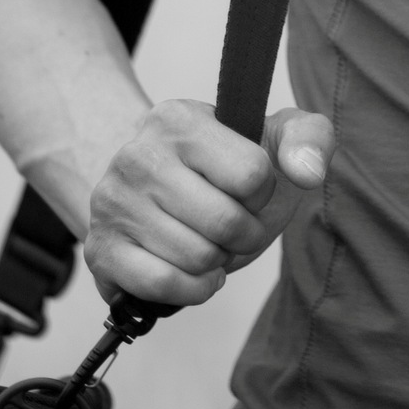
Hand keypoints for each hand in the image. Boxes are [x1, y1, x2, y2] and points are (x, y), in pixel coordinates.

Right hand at [84, 98, 331, 307]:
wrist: (156, 188)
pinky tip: (193, 271)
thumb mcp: (272, 138)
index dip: (263, 193)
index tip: (248, 189)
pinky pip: (161, 285)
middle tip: (234, 225)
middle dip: (245, 234)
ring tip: (207, 241)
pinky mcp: (100, 250)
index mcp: (178, 119)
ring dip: (218, 261)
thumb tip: (308, 172)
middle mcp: (137, 155)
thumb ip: (308, 140)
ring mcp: (113, 204)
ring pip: (197, 258)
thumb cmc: (224, 168)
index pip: (252, 174)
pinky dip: (191, 289)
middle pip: (226, 223)